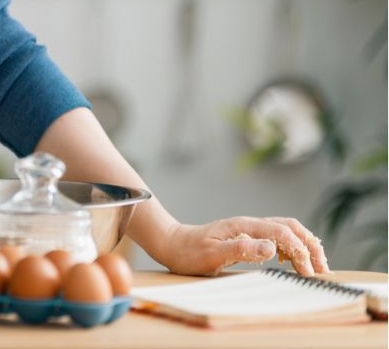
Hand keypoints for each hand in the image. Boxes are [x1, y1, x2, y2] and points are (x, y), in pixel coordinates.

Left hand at [154, 216, 328, 276]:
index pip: (282, 233)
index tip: (309, 272)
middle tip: (323, 268)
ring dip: (303, 244)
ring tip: (315, 265)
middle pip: (290, 226)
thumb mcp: (212, 254)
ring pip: (285, 230)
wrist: (172, 244)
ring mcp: (248, 229)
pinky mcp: (246, 236)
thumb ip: (242, 249)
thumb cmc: (189, 252)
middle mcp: (249, 224)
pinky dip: (290, 246)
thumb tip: (272, 247)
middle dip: (310, 245)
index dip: (300, 251)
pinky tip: (291, 260)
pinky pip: (275, 236)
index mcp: (244, 226)